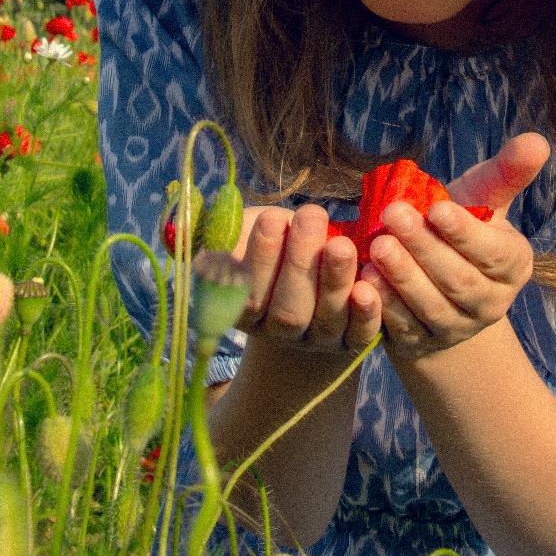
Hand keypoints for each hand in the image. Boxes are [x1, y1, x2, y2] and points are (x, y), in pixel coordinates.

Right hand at [234, 204, 381, 357]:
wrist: (318, 272)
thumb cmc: (276, 242)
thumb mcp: (245, 232)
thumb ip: (220, 229)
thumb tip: (187, 224)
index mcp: (245, 311)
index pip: (247, 294)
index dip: (260, 258)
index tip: (271, 218)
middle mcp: (280, 332)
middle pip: (288, 311)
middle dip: (300, 262)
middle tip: (310, 216)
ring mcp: (318, 340)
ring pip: (325, 319)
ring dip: (334, 281)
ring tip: (341, 244)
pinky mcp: (353, 340)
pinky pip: (360, 335)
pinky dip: (366, 313)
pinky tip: (368, 285)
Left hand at [363, 133, 548, 359]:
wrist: (433, 278)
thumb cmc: (457, 226)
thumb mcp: (482, 198)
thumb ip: (506, 173)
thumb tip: (537, 140)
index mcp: (513, 265)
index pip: (494, 253)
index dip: (465, 233)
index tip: (436, 208)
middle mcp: (491, 303)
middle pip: (459, 280)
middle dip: (425, 248)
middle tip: (393, 215)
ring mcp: (457, 328)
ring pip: (431, 306)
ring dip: (403, 277)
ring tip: (377, 246)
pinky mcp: (422, 343)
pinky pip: (403, 328)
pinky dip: (384, 307)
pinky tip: (363, 282)